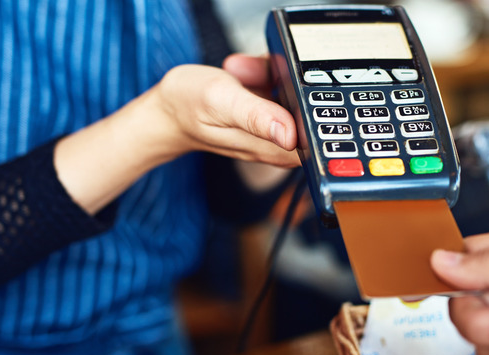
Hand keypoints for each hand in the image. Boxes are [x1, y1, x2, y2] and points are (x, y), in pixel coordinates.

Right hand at [55, 54, 299, 213]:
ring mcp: (278, 128)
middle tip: (259, 71)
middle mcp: (282, 143)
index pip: (319, 134)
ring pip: (298, 93)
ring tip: (242, 72)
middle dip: (291, 81)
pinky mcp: (272, 113)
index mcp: (276, 149)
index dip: (315, 104)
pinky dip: (269, 72)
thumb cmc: (188, 107)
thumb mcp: (222, 103)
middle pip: (312, 109)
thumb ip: (257, 117)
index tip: (291, 82)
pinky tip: (246, 72)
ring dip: (276, 73)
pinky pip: (284, 86)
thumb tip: (290, 134)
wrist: (169, 109)